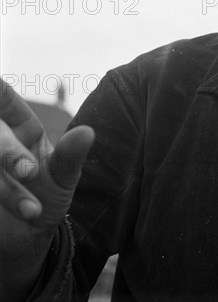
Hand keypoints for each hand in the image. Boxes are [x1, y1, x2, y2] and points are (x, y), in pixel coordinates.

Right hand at [0, 78, 93, 294]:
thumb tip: (87, 132)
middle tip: (30, 172)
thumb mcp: (64, 176)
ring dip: (8, 191)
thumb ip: (71, 154)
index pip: (6, 102)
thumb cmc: (49, 196)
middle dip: (8, 154)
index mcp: (19, 130)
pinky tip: (28, 213)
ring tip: (34, 210)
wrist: (30, 238)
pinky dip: (8, 201)